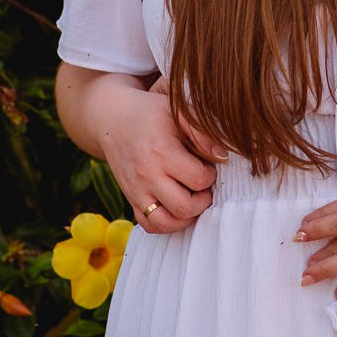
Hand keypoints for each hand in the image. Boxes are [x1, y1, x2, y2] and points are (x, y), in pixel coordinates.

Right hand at [103, 84, 226, 235]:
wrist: (113, 121)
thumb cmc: (151, 114)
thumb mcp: (178, 111)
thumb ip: (203, 131)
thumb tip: (223, 156)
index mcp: (161, 152)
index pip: (198, 179)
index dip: (210, 175)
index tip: (207, 165)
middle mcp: (147, 176)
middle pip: (184, 207)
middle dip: (203, 200)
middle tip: (203, 185)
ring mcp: (136, 191)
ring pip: (167, 223)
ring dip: (187, 217)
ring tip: (192, 198)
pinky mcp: (131, 200)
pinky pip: (150, 226)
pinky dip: (167, 223)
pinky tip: (176, 208)